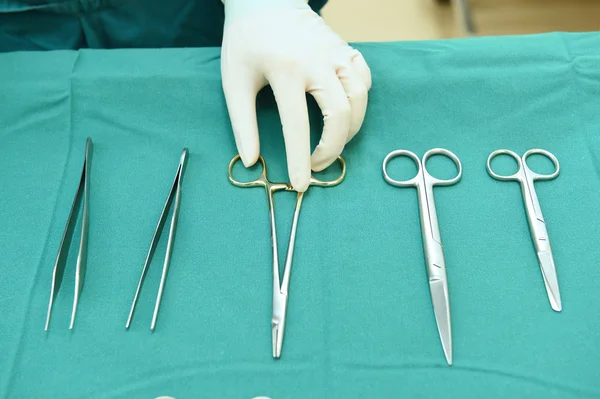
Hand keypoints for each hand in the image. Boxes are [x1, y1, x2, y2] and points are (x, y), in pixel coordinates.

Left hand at [221, 0, 371, 191]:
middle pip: (339, 115)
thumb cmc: (246, 42)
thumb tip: (251, 162)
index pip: (296, 125)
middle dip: (332, 149)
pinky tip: (345, 114)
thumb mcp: (234, 81)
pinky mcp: (347, 48)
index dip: (299, 160)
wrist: (266, 0)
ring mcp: (336, 52)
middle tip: (317, 166)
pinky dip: (360, 102)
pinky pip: (364, 80)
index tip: (301, 184)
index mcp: (285, 69)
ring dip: (351, 130)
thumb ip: (242, 123)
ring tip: (332, 145)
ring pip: (360, 99)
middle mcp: (317, 60)